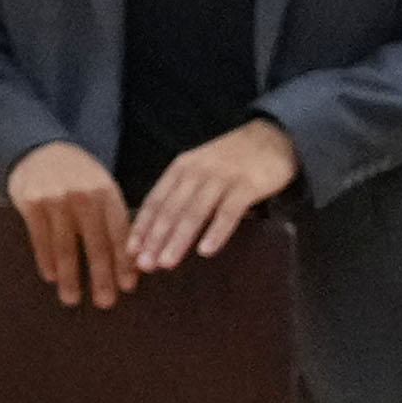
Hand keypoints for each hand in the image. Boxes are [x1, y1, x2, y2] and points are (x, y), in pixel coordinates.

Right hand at [8, 140, 135, 306]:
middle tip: (104, 302)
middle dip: (101, 277)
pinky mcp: (30, 202)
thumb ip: (112, 217)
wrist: (40, 149)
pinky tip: (51, 277)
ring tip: (72, 299)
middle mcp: (83, 195)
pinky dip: (46, 260)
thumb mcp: (101, 188)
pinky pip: (40, 239)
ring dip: (70, 277)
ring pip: (65, 246)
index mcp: (107, 192)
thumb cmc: (78, 177)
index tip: (127, 287)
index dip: (124, 262)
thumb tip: (130, 260)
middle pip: (95, 244)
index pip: (120, 234)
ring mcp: (55, 199)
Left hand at [132, 114, 298, 273]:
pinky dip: (216, 232)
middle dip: (154, 239)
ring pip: (195, 212)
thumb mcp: (199, 170)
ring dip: (178, 239)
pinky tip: (206, 251)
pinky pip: (229, 212)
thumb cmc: (230, 162)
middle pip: (171, 209)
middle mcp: (196, 172)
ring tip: (166, 263)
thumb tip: (159, 229)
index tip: (128, 252)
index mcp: (180, 169)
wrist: (272, 137)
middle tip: (143, 264)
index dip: (141, 226)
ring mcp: (222, 178)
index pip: (155, 201)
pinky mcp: (248, 185)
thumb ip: (182, 193)